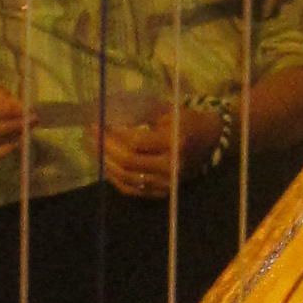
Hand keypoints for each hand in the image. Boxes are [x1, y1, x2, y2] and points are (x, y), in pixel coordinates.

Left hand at [99, 99, 224, 194]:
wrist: (210, 141)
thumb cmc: (187, 121)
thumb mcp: (168, 111)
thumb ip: (141, 116)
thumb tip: (109, 116)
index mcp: (174, 142)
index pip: (135, 142)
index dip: (113, 135)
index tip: (98, 123)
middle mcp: (171, 166)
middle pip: (128, 161)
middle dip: (105, 148)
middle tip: (92, 135)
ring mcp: (167, 182)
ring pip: (127, 178)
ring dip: (107, 164)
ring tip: (95, 149)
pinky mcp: (162, 192)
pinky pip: (133, 190)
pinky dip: (116, 179)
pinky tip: (106, 166)